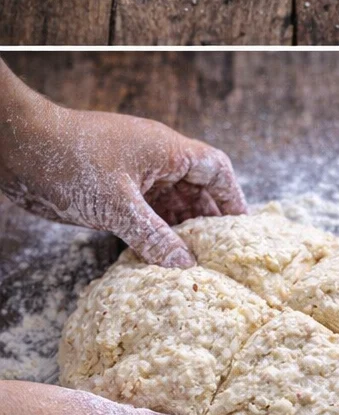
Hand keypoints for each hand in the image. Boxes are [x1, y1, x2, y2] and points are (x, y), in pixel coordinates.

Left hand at [0, 61, 246, 267]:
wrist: (19, 147)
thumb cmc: (72, 163)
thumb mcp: (118, 206)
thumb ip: (154, 237)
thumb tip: (186, 266)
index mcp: (167, 150)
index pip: (216, 169)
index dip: (232, 198)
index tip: (241, 230)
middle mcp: (154, 160)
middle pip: (196, 188)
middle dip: (207, 220)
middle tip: (218, 255)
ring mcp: (131, 173)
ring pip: (168, 202)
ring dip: (179, 229)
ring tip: (191, 262)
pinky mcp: (110, 189)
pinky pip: (142, 211)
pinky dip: (152, 232)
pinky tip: (156, 256)